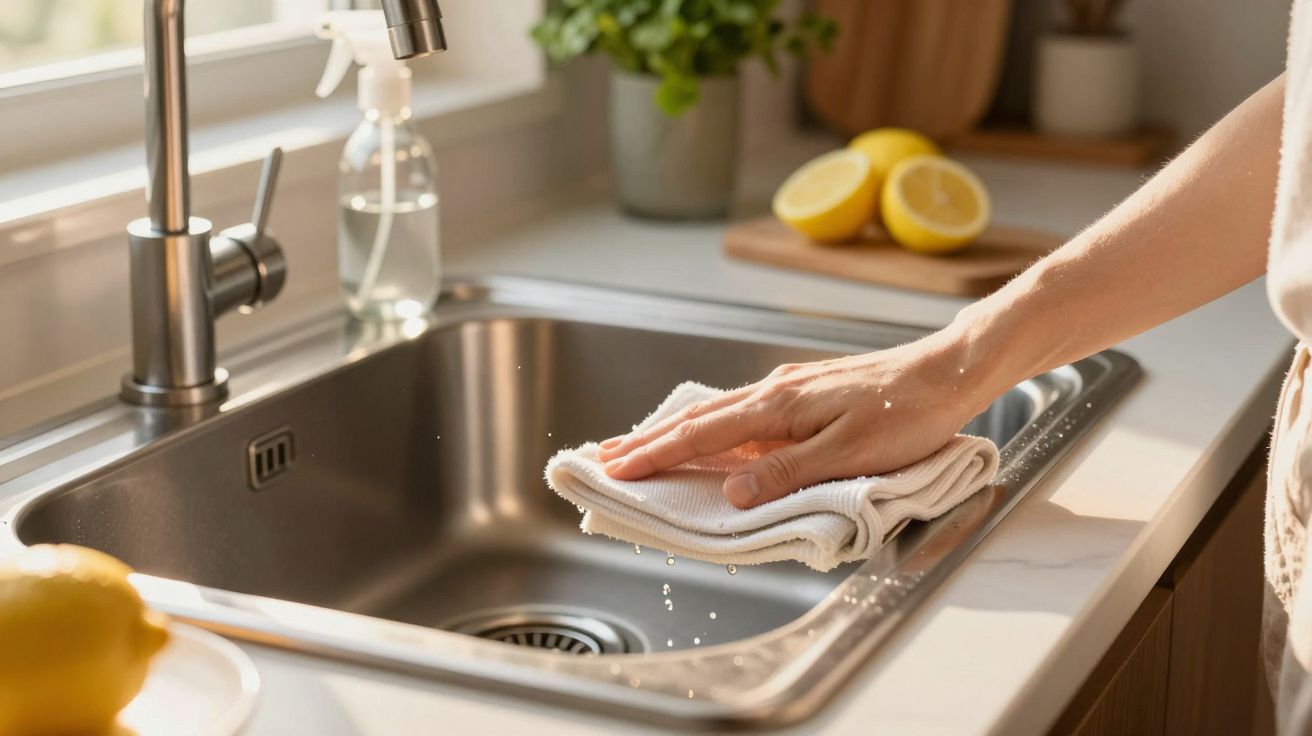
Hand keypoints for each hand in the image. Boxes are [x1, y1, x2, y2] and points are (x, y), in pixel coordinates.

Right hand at [597, 330, 1000, 508]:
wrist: (948, 370)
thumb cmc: (908, 415)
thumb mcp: (850, 455)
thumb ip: (787, 473)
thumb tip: (730, 492)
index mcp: (779, 406)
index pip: (702, 435)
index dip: (656, 455)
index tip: (615, 470)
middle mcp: (776, 392)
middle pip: (698, 419)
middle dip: (648, 440)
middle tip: (604, 456)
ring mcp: (789, 390)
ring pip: (717, 413)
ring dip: (673, 431)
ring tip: (639, 444)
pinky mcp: (805, 393)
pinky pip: (741, 412)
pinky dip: (708, 426)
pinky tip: (707, 433)